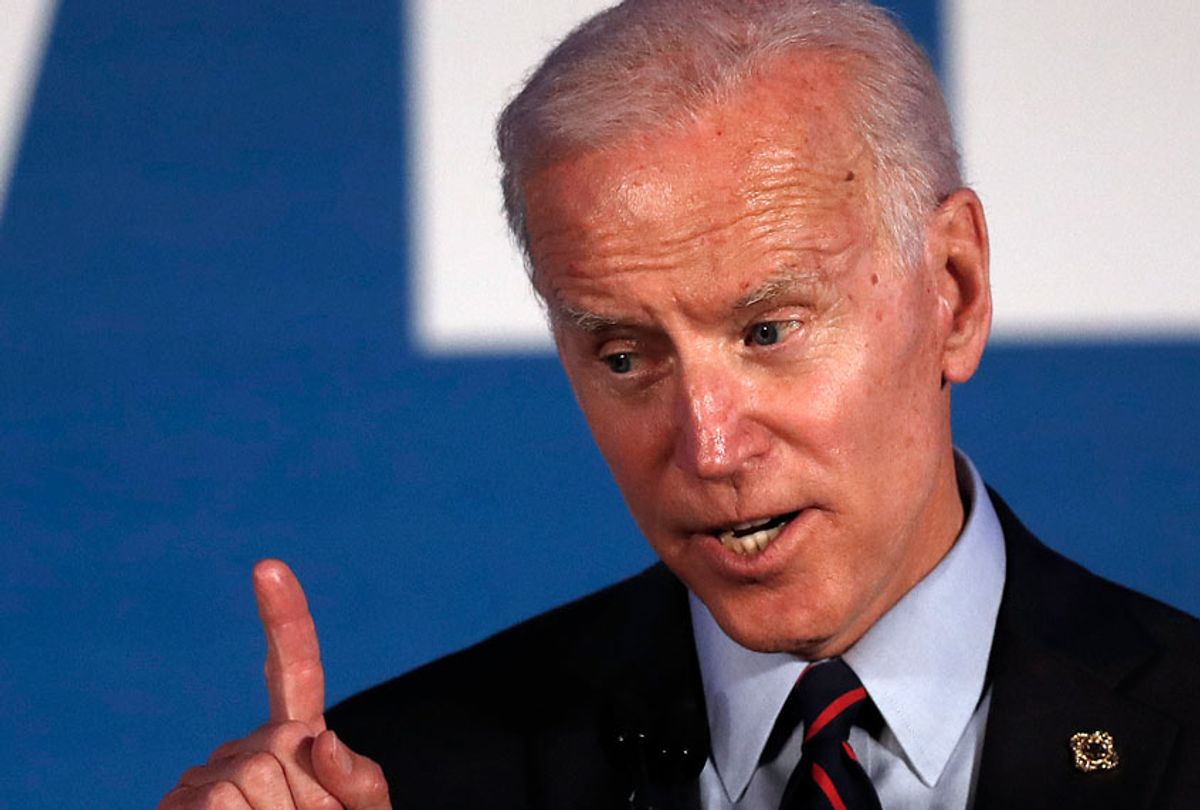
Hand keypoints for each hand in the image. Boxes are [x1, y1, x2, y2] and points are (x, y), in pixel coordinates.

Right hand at [160, 560, 391, 808]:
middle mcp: (247, 749)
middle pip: (281, 745)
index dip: (284, 618)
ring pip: (247, 778)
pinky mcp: (178, 805)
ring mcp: (206, 777)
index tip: (267, 566)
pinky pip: (216, 805)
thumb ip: (361, 783)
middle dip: (305, 800)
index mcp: (299, 742)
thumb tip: (319, 735)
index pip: (295, 671)